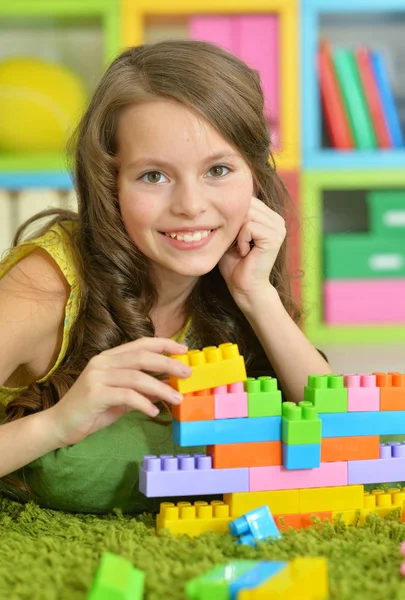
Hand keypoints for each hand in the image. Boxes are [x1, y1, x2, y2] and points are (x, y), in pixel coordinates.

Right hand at [47, 338, 191, 446]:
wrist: (60, 425)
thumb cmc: (92, 409)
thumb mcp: (122, 397)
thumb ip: (141, 389)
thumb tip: (168, 387)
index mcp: (110, 358)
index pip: (141, 343)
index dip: (164, 344)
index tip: (184, 350)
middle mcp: (103, 362)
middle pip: (142, 356)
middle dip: (168, 363)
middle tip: (187, 372)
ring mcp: (97, 376)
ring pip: (137, 376)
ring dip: (161, 388)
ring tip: (177, 398)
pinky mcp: (94, 394)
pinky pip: (126, 395)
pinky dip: (143, 403)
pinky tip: (153, 411)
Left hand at [219, 197, 285, 309]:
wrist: (244, 288)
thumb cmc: (235, 264)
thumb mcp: (231, 234)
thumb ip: (231, 216)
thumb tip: (221, 197)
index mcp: (269, 217)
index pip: (246, 200)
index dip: (232, 216)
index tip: (233, 238)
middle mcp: (277, 219)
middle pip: (246, 204)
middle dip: (234, 225)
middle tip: (236, 245)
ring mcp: (278, 227)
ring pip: (246, 214)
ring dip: (237, 234)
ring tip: (242, 249)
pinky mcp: (274, 236)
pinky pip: (249, 226)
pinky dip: (241, 240)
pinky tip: (245, 253)